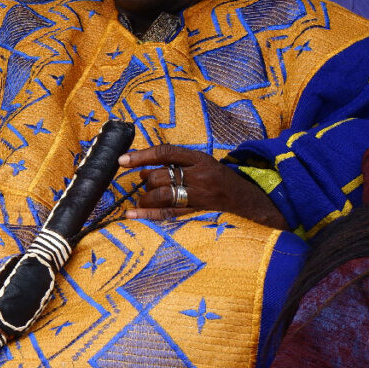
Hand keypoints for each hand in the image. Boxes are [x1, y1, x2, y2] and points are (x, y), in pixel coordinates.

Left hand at [120, 145, 286, 228]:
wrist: (246, 196)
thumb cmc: (217, 176)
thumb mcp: (201, 161)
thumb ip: (175, 162)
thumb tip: (142, 169)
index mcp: (199, 158)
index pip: (166, 153)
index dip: (142, 156)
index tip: (122, 160)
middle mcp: (199, 175)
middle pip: (162, 176)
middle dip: (147, 180)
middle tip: (145, 182)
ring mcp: (199, 195)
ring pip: (163, 195)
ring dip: (146, 197)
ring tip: (143, 199)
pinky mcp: (197, 211)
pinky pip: (168, 213)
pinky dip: (148, 214)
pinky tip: (131, 214)